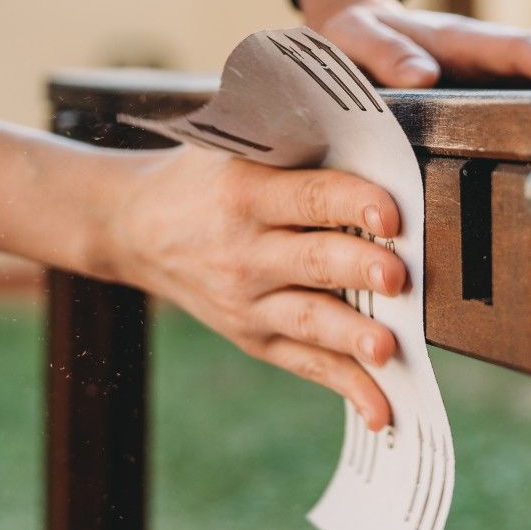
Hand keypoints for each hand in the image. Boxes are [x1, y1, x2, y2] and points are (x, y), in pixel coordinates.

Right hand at [104, 144, 406, 429]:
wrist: (131, 227)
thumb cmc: (202, 174)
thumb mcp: (234, 141)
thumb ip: (296, 137)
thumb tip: (376, 122)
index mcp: (245, 192)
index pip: (305, 196)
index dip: (350, 201)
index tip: (391, 210)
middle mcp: (245, 250)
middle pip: (312, 260)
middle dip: (358, 268)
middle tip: (399, 275)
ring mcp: (248, 300)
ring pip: (309, 320)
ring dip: (352, 336)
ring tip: (389, 348)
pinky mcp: (254, 336)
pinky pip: (306, 365)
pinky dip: (346, 387)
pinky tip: (383, 407)